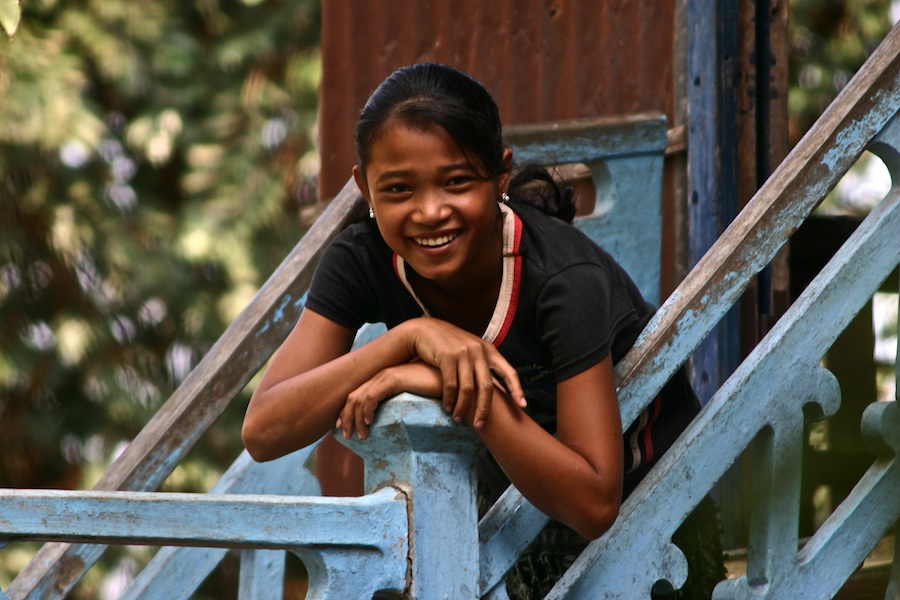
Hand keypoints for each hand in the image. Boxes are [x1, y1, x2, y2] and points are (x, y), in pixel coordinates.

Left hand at [337, 361, 442, 439]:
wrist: (451, 380)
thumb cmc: (435, 392)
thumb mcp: (411, 399)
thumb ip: (398, 405)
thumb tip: (386, 422)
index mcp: (384, 379)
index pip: (357, 395)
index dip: (348, 412)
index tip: (345, 428)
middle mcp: (382, 375)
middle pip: (353, 396)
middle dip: (346, 417)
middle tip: (347, 436)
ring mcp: (387, 375)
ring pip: (360, 399)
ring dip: (355, 419)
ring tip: (361, 436)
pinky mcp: (394, 378)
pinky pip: (372, 396)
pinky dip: (367, 410)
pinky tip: (370, 423)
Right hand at [402, 318, 526, 427]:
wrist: (426, 330)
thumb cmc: (449, 344)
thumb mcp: (471, 349)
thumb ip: (482, 364)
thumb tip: (495, 387)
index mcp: (489, 350)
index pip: (509, 372)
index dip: (517, 389)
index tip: (522, 406)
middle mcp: (479, 351)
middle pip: (487, 387)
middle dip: (484, 409)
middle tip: (480, 425)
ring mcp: (464, 353)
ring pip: (468, 389)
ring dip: (463, 407)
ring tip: (458, 419)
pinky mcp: (447, 357)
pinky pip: (451, 385)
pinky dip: (450, 399)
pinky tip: (448, 407)